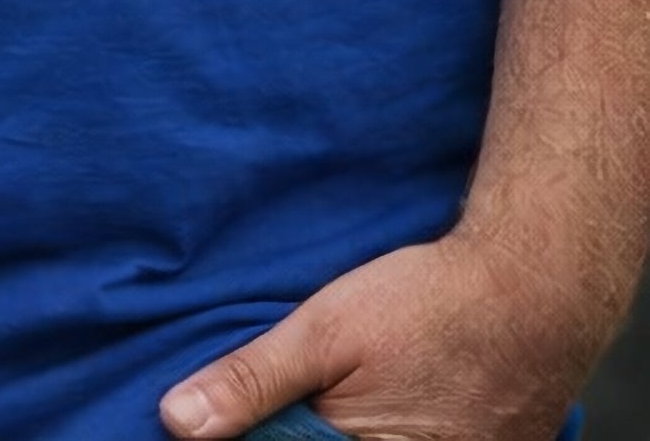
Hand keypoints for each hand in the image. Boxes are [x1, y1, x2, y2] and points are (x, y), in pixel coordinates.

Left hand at [158, 229, 613, 440]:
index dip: (265, 434)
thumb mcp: (324, 332)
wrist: (537, 288)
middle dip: (300, 429)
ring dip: (341, 424)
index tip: (249, 414)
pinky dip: (388, 425)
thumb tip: (177, 421)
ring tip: (352, 386)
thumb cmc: (430, 306)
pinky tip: (384, 397)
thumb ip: (251, 381)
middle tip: (324, 384)